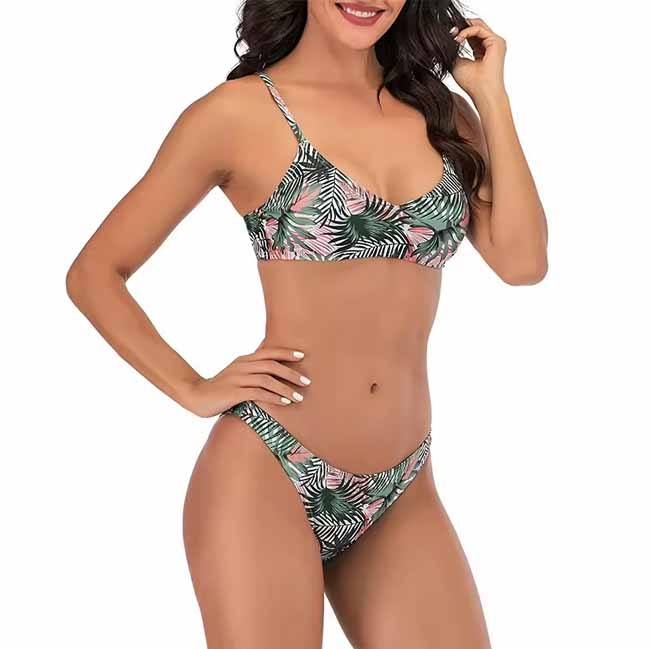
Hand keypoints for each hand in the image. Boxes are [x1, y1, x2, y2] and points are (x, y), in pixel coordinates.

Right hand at [181, 347, 310, 417]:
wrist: (195, 396)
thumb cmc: (220, 387)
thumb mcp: (236, 374)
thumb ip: (252, 370)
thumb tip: (270, 367)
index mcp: (244, 360)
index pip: (268, 352)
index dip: (286, 352)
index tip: (302, 355)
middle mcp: (242, 366)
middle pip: (271, 365)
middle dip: (291, 372)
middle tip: (307, 381)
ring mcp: (237, 379)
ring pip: (267, 379)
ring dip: (286, 388)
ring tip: (299, 397)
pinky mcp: (234, 393)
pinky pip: (258, 394)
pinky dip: (274, 397)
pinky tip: (285, 402)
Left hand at [451, 18, 506, 101]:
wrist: (483, 92)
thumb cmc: (471, 83)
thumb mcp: (457, 63)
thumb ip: (454, 50)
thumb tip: (448, 39)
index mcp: (482, 51)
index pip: (471, 35)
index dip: (459, 32)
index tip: (447, 35)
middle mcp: (490, 45)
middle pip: (475, 27)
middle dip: (461, 27)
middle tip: (449, 31)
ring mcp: (495, 43)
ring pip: (478, 25)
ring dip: (463, 27)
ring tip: (452, 34)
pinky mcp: (496, 42)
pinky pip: (479, 29)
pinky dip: (467, 31)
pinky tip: (458, 39)